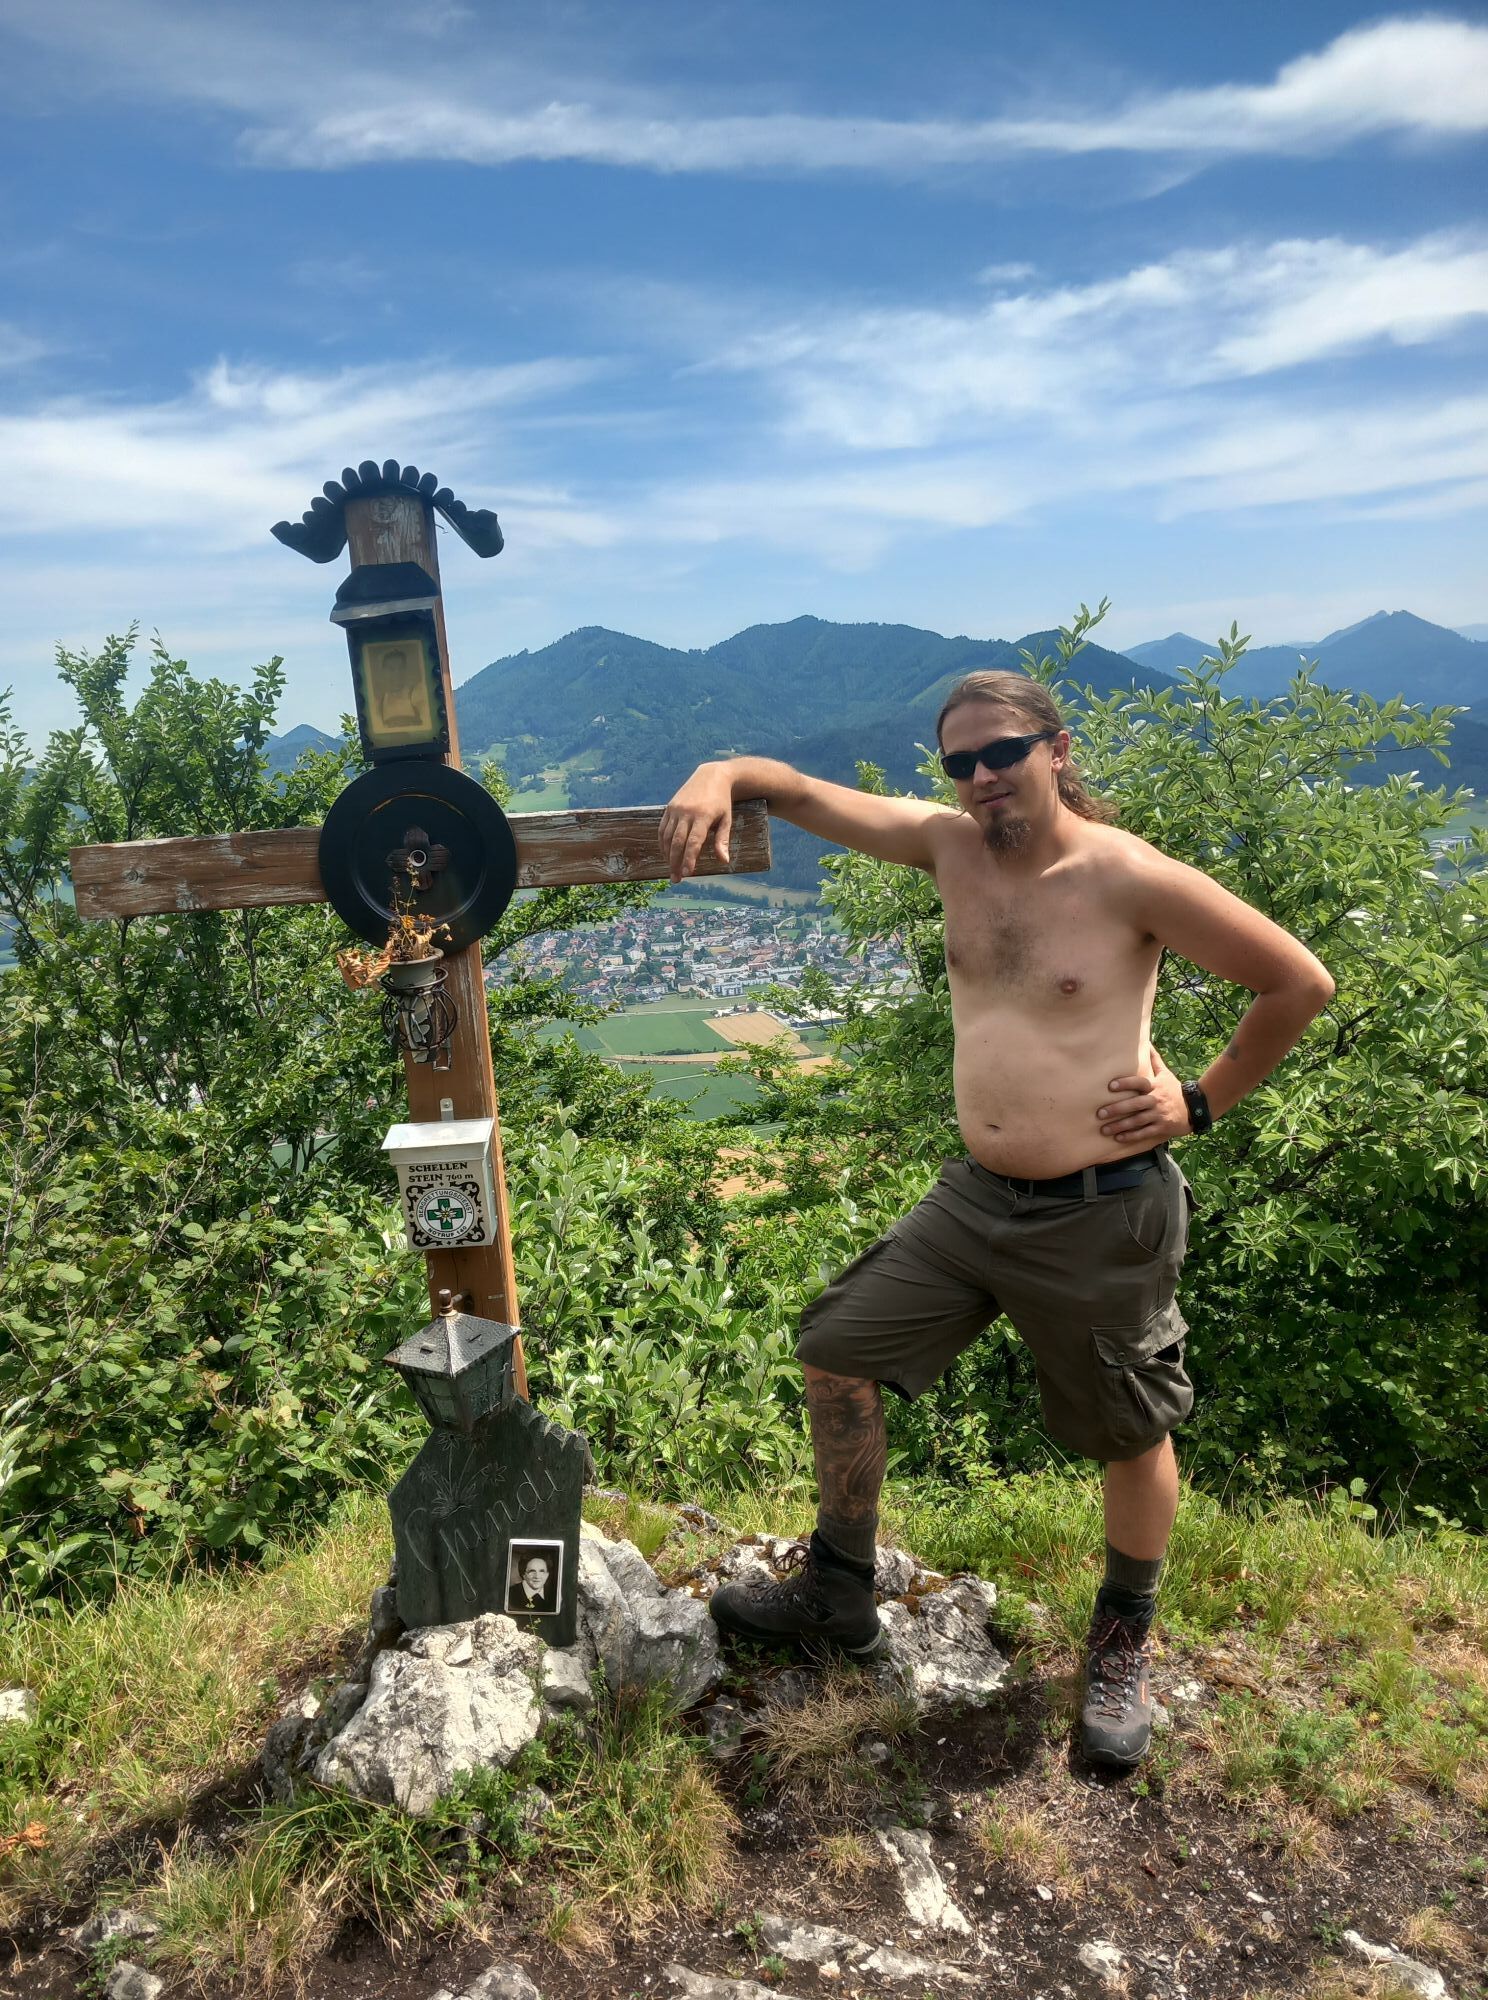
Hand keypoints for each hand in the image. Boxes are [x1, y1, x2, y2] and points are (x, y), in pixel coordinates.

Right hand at [659, 765, 733, 881]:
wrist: (711, 776)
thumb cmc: (722, 801)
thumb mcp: (726, 819)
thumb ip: (722, 840)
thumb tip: (724, 861)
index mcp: (703, 816)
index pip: (694, 842)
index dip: (689, 858)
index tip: (688, 873)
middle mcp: (686, 812)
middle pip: (678, 842)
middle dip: (675, 862)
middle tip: (676, 879)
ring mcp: (676, 809)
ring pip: (668, 837)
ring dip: (668, 855)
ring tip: (671, 870)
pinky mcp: (669, 807)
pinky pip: (662, 828)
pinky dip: (663, 843)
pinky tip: (666, 854)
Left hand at [1097, 1049, 1189, 1147]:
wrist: (1194, 1109)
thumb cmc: (1174, 1090)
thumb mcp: (1166, 1074)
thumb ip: (1154, 1060)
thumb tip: (1147, 1042)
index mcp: (1155, 1086)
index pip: (1139, 1083)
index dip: (1125, 1083)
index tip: (1110, 1086)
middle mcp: (1156, 1100)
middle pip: (1135, 1104)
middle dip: (1117, 1109)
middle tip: (1100, 1113)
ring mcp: (1159, 1115)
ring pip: (1137, 1121)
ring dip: (1120, 1126)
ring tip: (1104, 1129)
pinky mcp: (1162, 1127)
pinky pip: (1145, 1133)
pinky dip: (1132, 1136)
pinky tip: (1119, 1138)